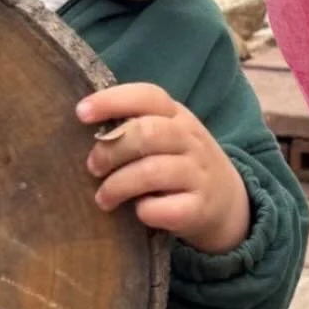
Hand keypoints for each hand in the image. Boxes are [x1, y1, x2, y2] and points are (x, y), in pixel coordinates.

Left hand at [78, 84, 250, 254]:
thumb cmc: (179, 164)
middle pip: (147, 133)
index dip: (112, 101)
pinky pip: (164, 209)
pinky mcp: (198, 209)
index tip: (81, 113)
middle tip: (93, 168)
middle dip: (110, 151)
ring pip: (151, 171)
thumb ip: (134, 126)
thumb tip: (82, 124)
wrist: (227, 204)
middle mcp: (190, 140)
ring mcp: (198, 174)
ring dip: (118, 186)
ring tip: (103, 198)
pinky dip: (144, 211)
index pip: (148, 96)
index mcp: (177, 116)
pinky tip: (139, 213)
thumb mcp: (166, 136)